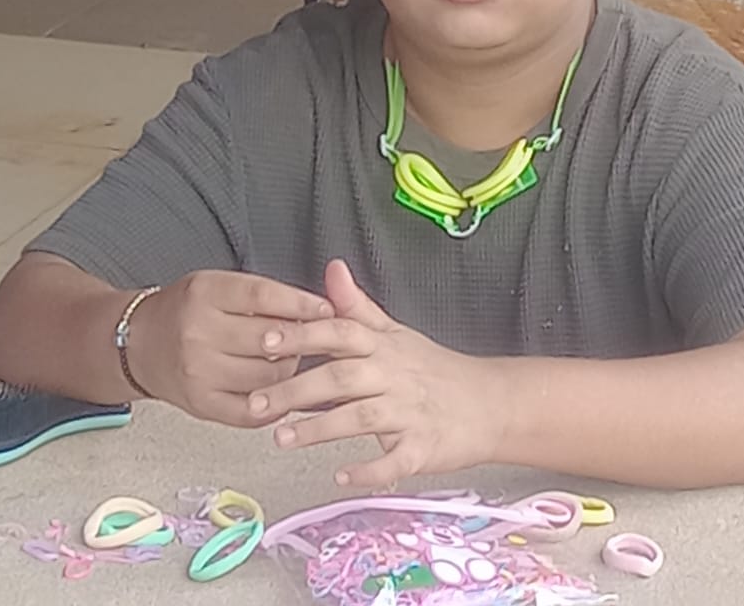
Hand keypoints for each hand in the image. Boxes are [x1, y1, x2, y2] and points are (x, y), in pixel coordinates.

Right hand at [127, 271, 332, 426]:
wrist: (139, 344)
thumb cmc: (185, 310)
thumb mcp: (218, 285)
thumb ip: (262, 294)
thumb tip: (316, 306)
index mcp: (205, 294)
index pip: (264, 296)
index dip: (302, 303)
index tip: (327, 308)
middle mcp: (198, 333)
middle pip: (270, 338)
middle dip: (301, 338)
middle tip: (313, 335)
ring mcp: (199, 373)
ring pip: (268, 376)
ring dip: (290, 368)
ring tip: (290, 358)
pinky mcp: (202, 405)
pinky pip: (252, 411)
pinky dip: (275, 403)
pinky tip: (282, 391)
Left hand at [248, 260, 507, 487]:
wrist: (488, 403)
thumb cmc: (432, 369)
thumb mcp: (395, 333)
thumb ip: (357, 307)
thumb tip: (332, 267)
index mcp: (384, 346)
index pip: (341, 332)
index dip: (304, 335)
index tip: (267, 341)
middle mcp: (394, 375)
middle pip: (343, 377)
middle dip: (297, 389)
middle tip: (255, 404)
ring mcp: (409, 413)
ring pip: (361, 418)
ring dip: (320, 428)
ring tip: (281, 438)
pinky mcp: (423, 448)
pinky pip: (394, 461)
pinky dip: (369, 470)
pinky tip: (341, 476)